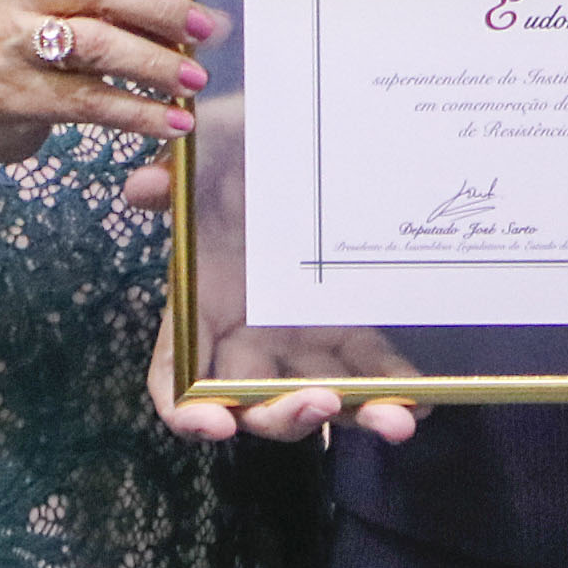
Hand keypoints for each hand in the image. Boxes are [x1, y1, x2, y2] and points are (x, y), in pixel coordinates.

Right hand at [0, 0, 222, 163]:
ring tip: (194, 79)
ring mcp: (5, 41)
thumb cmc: (27, 29)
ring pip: (96, 43)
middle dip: (164, 6)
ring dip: (155, 63)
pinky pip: (87, 102)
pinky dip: (138, 112)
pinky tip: (171, 121)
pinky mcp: (9, 94)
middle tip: (205, 29)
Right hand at [122, 140, 423, 446]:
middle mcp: (247, 340)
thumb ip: (174, 174)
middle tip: (320, 401)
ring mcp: (300, 342)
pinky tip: (422, 399)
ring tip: (395, 420)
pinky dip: (391, 390)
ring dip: (354, 416)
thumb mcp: (212, 152)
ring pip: (318, 399)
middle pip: (253, 404)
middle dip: (284, 415)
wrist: (302, 144)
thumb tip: (145, 184)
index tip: (214, 424)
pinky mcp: (349, 333)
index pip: (174, 377)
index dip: (187, 412)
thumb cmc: (245, 152)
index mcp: (201, 310)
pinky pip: (368, 372)